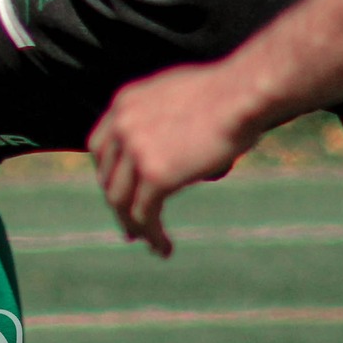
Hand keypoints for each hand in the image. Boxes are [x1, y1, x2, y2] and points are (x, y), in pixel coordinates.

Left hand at [89, 63, 256, 257]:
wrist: (242, 95)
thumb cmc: (224, 94)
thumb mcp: (177, 95)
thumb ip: (160, 117)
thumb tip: (168, 143)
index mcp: (125, 102)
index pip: (100, 147)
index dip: (109, 176)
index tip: (122, 195)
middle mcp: (122, 124)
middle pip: (108, 177)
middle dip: (119, 205)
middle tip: (132, 228)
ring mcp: (136, 149)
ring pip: (121, 202)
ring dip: (134, 227)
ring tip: (150, 243)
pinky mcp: (156, 175)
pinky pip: (144, 215)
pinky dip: (152, 236)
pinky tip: (165, 248)